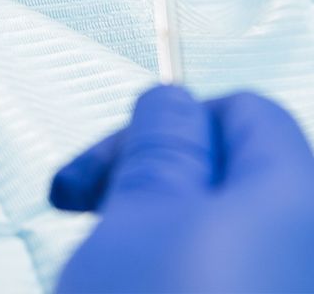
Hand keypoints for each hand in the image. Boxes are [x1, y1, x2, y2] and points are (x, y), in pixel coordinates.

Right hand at [51, 85, 313, 292]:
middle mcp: (308, 244)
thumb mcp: (137, 213)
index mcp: (295, 195)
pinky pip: (228, 273)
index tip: (110, 158)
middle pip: (229, 172)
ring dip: (155, 230)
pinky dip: (179, 272)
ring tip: (106, 265)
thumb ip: (161, 142)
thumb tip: (172, 101)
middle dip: (149, 177)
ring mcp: (288, 279)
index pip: (243, 110)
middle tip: (84, 205)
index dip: (164, 122)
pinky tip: (136, 287)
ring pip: (222, 229)